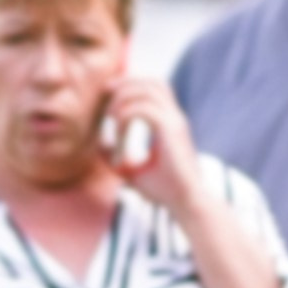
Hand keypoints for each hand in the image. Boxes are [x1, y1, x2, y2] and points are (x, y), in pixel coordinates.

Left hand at [102, 74, 201, 220]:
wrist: (188, 204)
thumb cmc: (166, 192)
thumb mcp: (133, 172)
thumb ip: (117, 158)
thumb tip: (99, 146)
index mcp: (171, 124)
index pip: (154, 91)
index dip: (131, 88)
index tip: (108, 102)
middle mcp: (175, 118)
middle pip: (153, 82)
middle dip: (126, 83)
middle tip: (104, 96)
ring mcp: (175, 122)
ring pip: (148, 90)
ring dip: (124, 99)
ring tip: (111, 119)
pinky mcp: (171, 130)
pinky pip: (143, 109)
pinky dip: (125, 117)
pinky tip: (119, 134)